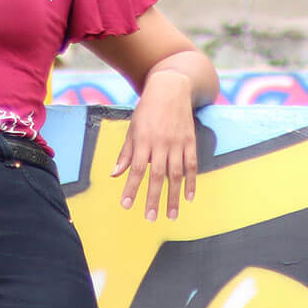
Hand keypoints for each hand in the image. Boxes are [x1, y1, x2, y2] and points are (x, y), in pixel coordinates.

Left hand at [112, 70, 198, 219]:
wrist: (171, 89)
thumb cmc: (147, 110)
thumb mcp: (132, 129)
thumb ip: (126, 153)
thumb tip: (115, 174)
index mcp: (143, 141)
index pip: (136, 169)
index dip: (131, 188)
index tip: (127, 205)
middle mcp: (161, 143)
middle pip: (157, 176)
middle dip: (153, 198)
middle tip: (151, 218)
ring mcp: (178, 143)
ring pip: (176, 175)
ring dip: (173, 196)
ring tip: (171, 215)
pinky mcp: (191, 141)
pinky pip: (192, 165)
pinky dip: (191, 182)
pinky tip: (189, 197)